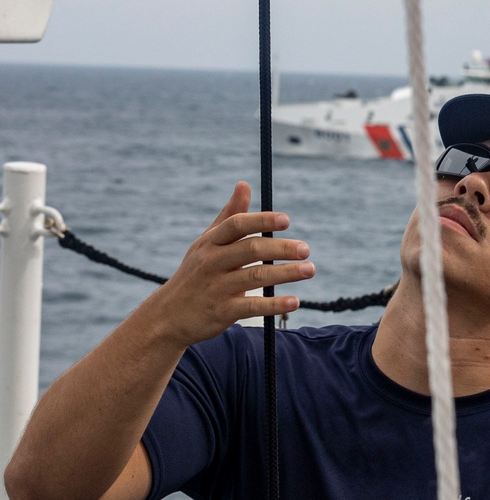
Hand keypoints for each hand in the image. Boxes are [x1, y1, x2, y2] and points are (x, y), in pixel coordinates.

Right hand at [150, 182, 314, 346]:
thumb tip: (244, 184)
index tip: (286, 221)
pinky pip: (252, 307)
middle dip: (282, 248)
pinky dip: (274, 304)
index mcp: (210, 243)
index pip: (236, 225)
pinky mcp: (222, 311)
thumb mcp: (206, 243)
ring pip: (256, 277)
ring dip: (286, 273)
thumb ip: (228, 216)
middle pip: (251, 250)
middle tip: (306, 249)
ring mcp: (216, 287)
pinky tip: (294, 302)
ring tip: (309, 270)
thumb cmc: (195, 273)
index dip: (262, 220)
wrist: (169, 316)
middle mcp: (212, 262)